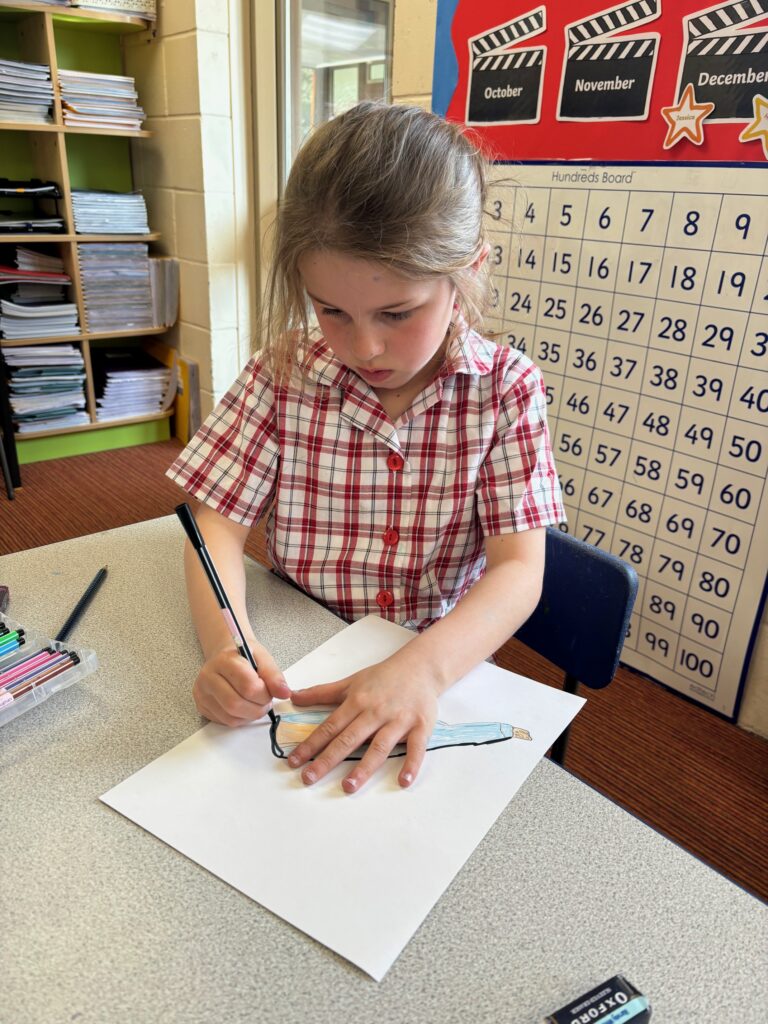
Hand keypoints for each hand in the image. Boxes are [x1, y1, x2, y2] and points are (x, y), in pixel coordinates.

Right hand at [193, 642, 289, 725]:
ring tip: (257, 704)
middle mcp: (208, 677)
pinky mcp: (202, 706)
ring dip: (250, 715)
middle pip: (235, 704)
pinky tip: (245, 708)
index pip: (247, 685)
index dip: (264, 693)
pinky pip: (225, 721)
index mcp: (224, 660)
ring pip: (230, 716)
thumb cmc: (245, 656)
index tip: (270, 691)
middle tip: (266, 702)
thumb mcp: (263, 658)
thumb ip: (274, 675)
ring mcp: (202, 693)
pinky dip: (241, 719)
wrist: (226, 657)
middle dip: (258, 708)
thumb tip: (284, 693)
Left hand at [286, 658, 439, 792]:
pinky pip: (416, 748)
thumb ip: (322, 692)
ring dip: (364, 767)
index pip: (330, 726)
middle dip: (328, 760)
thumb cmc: (383, 677)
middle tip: (309, 778)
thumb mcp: (351, 682)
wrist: (420, 666)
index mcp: (357, 702)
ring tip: (348, 786)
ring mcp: (399, 720)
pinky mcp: (420, 726)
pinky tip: (403, 782)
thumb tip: (293, 697)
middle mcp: (375, 712)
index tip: (294, 761)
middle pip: (349, 739)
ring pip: (379, 746)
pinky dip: (411, 764)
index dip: (310, 744)